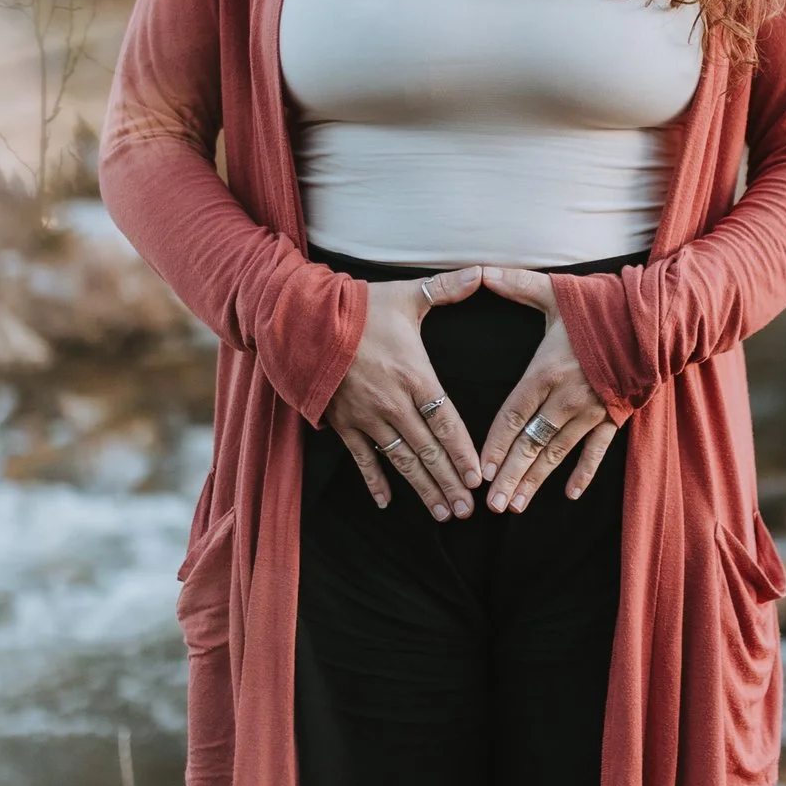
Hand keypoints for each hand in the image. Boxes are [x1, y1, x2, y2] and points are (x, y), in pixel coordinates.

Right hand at [321, 268, 485, 518]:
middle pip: (427, 451)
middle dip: (449, 482)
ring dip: (422, 489)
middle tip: (468, 511)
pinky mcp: (342, 422)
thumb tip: (484, 272)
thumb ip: (447, 288)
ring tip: (443, 513)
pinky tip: (385, 503)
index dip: (463, 452)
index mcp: (414, 375)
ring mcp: (366, 417)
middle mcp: (393, 403)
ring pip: (401, 461)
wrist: (302, 320)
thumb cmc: (358, 307)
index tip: (478, 478)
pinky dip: (374, 481)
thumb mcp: (406, 296)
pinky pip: (362, 458)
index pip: (446, 422)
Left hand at [476, 265, 615, 512]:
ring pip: (557, 453)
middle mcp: (566, 398)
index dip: (495, 445)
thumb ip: (514, 285)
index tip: (480, 471)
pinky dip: (583, 473)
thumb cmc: (601, 304)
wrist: (656, 318)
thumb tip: (478, 271)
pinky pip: (596, 451)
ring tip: (515, 505)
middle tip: (491, 505)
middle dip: (509, 476)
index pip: (513, 416)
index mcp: (546, 371)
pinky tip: (569, 496)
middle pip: (531, 444)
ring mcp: (591, 410)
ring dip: (536, 481)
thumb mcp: (554, 291)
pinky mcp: (614, 415)